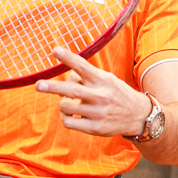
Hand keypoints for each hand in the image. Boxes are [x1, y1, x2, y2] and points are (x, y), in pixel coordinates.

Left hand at [35, 47, 151, 137]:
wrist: (138, 116)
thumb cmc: (115, 94)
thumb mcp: (106, 80)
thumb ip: (85, 77)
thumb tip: (64, 79)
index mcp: (102, 80)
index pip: (83, 66)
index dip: (68, 57)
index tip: (55, 50)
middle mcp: (100, 95)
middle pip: (71, 89)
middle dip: (52, 87)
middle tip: (38, 85)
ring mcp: (98, 112)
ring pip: (65, 106)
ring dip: (63, 104)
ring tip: (71, 104)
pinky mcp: (95, 128)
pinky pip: (68, 122)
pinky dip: (66, 118)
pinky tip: (73, 116)